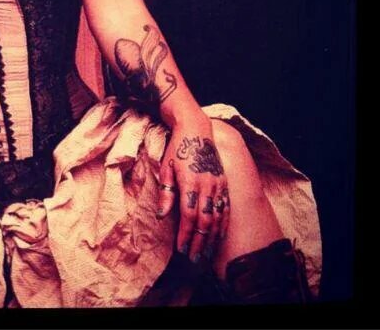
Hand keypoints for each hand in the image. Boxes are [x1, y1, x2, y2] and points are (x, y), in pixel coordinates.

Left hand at [156, 111, 230, 263]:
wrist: (196, 129)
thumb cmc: (178, 148)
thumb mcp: (166, 167)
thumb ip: (166, 192)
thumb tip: (162, 216)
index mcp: (190, 183)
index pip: (188, 216)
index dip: (186, 235)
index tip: (181, 249)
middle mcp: (207, 186)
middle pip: (204, 221)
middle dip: (199, 242)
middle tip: (194, 259)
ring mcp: (218, 185)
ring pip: (218, 218)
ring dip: (212, 237)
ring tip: (206, 253)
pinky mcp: (224, 183)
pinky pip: (226, 208)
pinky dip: (223, 224)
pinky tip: (219, 235)